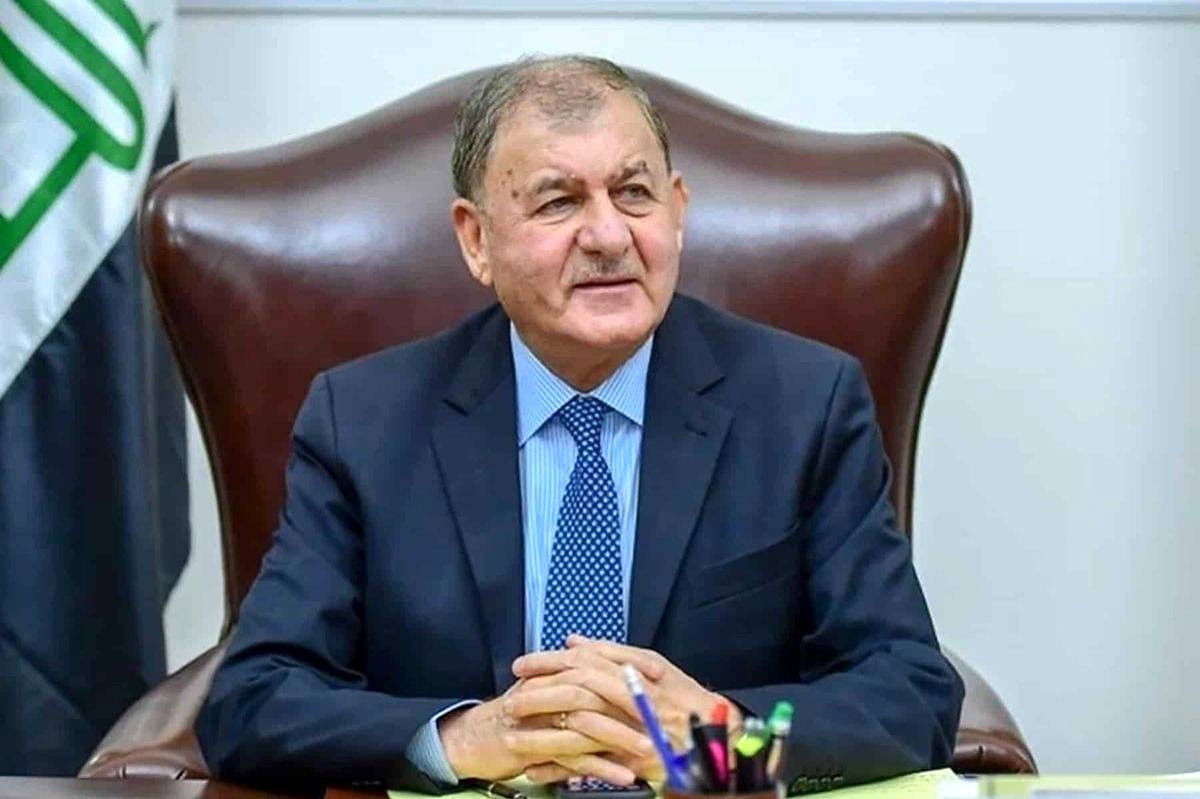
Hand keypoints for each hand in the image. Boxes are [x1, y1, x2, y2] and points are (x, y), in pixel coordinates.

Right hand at [439, 677, 653, 784]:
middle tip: (661, 715)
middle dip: (629, 703)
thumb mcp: (548, 691)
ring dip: (621, 738)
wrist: (469, 739)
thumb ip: (578, 678)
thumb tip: (617, 668)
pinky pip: (570, 758)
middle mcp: (542, 689)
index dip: (627, 669)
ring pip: (584, 725)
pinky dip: (600, 768)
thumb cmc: (515, 718)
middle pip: (593, 690)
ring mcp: (533, 719)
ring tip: (650, 749)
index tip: (659, 678)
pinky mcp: (527, 748)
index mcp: (551, 671)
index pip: (595, 662)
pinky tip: (623, 776)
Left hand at [512, 636, 742, 776]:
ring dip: (544, 721)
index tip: (522, 665)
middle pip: (577, 682)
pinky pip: (591, 762)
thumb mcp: (653, 666)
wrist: (717, 737)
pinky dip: (561, 765)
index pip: (583, 658)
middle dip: (539, 685)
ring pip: (579, 718)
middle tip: (511, 690)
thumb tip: (574, 640)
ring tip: (516, 724)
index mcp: (636, 668)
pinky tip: (538, 767)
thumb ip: (613, 652)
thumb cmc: (686, 700)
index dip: (548, 661)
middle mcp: (634, 692)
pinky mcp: (633, 756)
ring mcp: (632, 724)